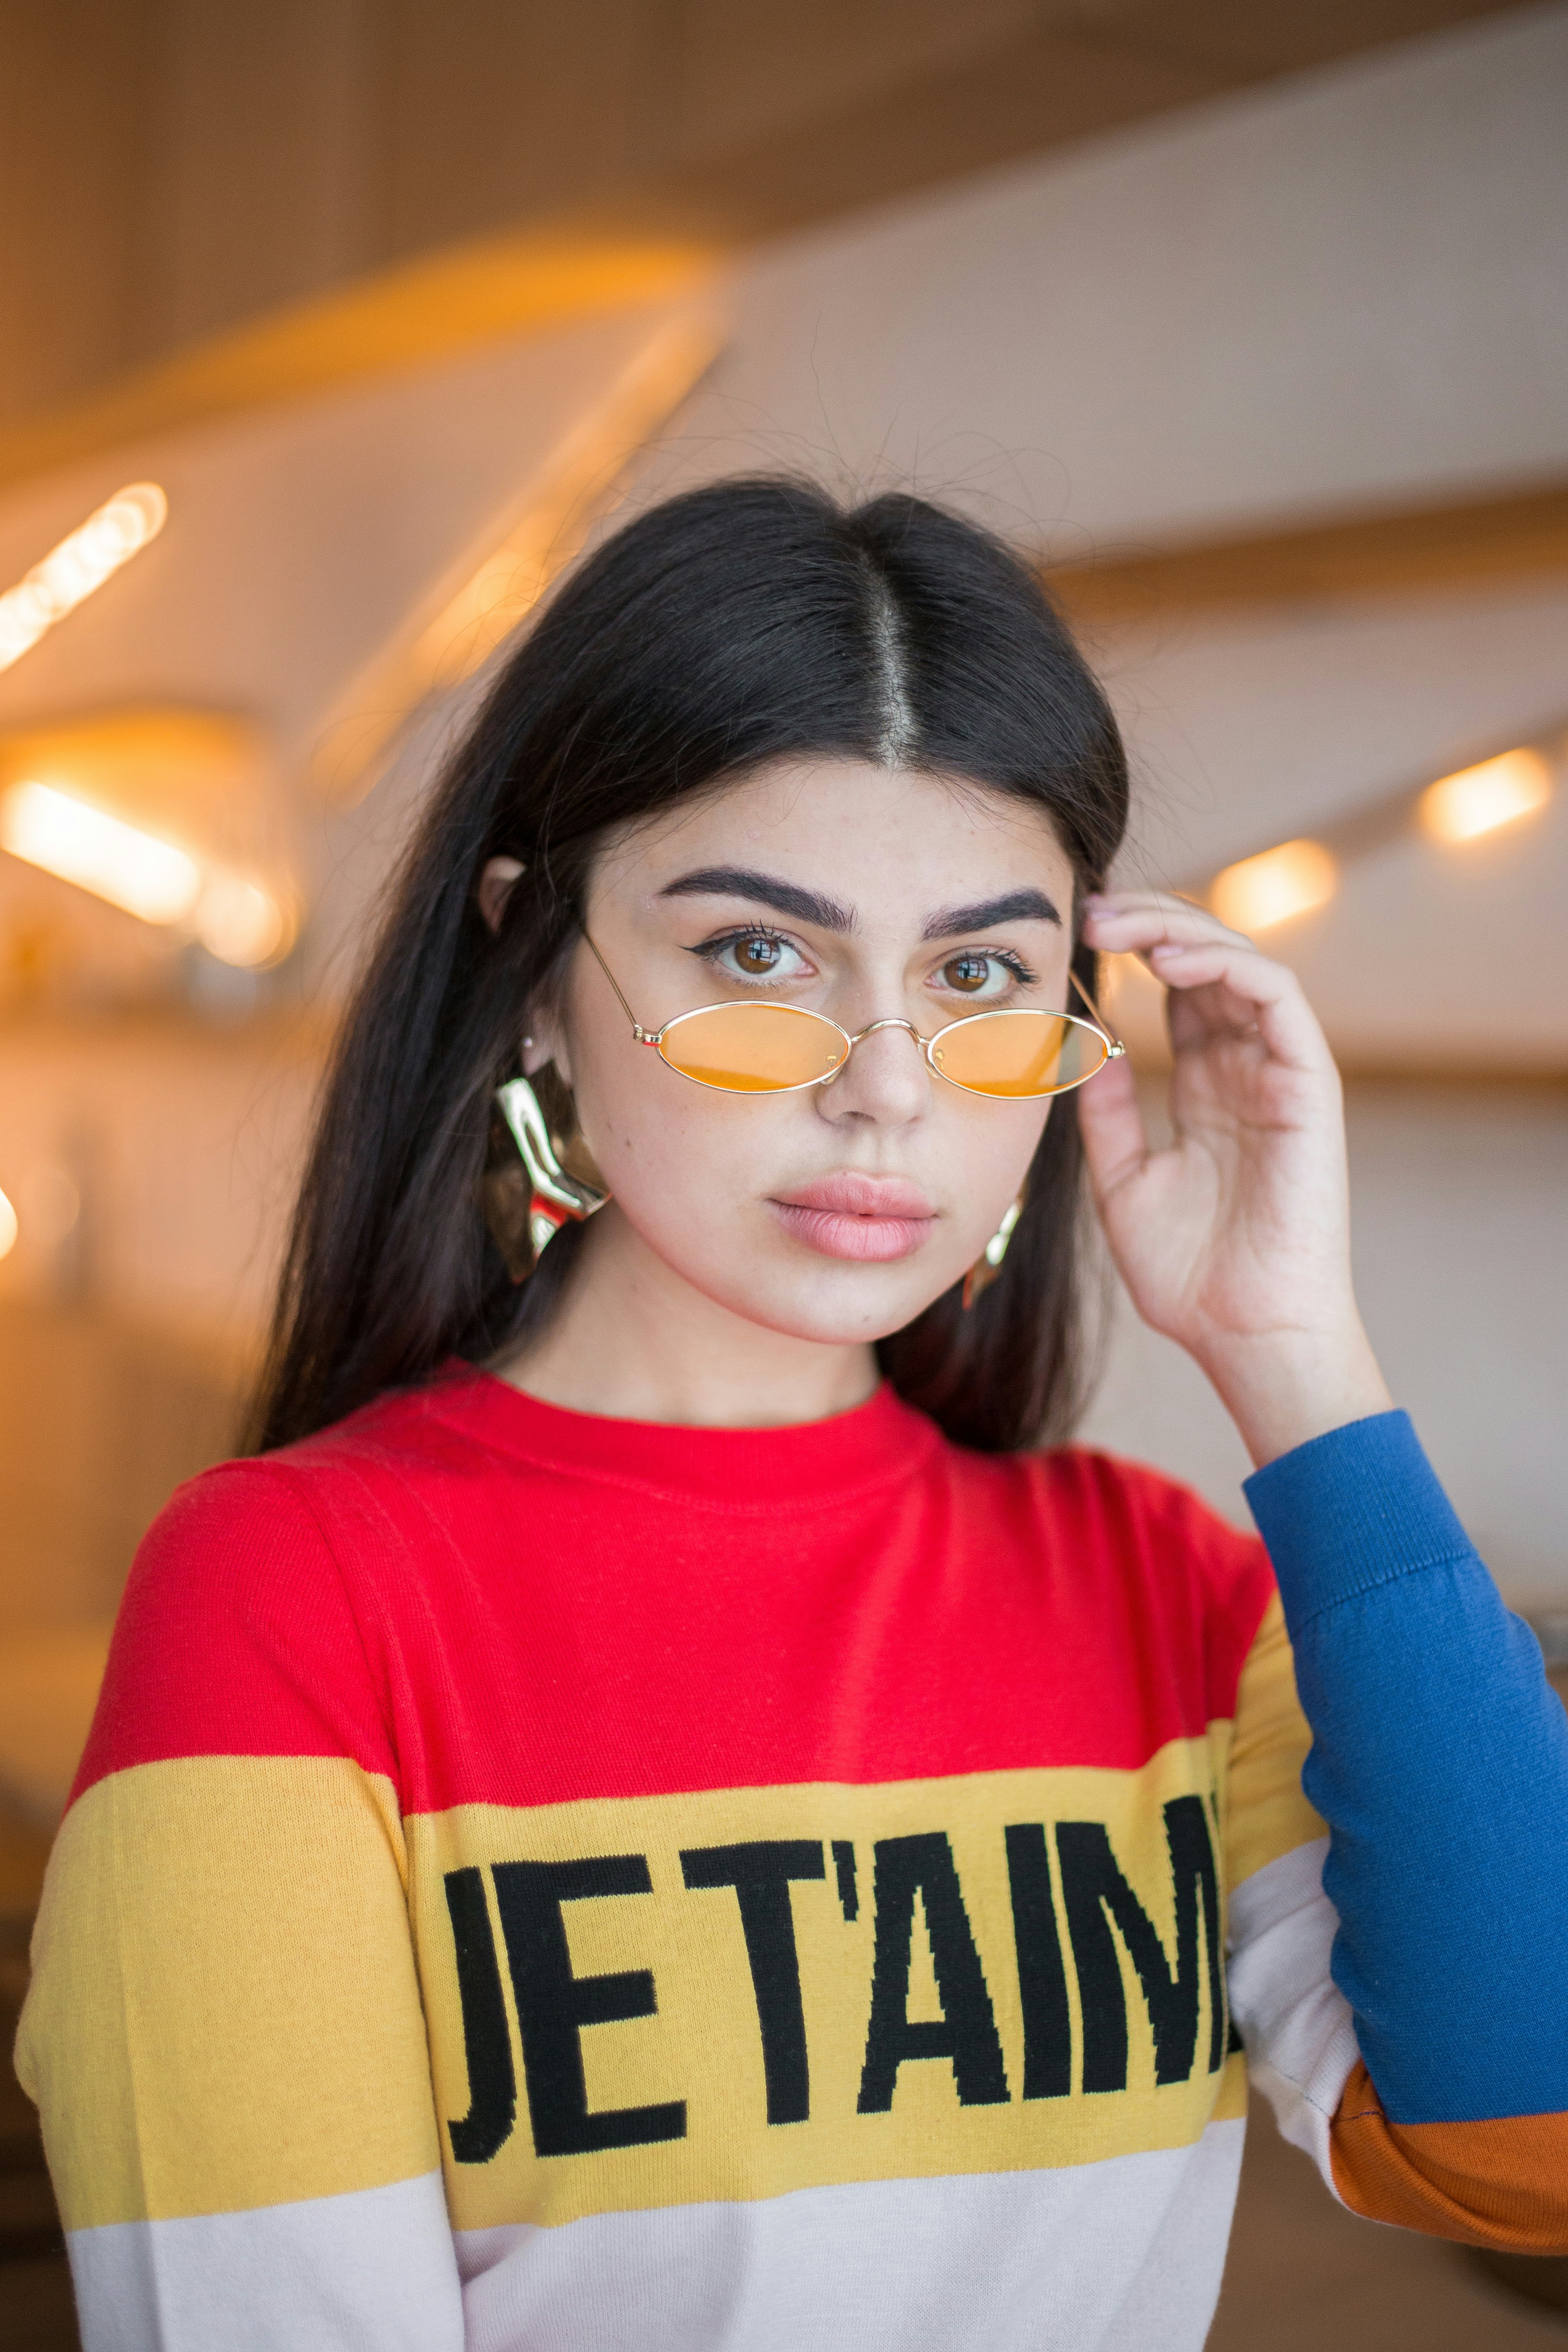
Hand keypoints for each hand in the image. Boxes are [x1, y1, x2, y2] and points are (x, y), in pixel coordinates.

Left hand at [1076, 892, 1391, 1467]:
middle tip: (1089, 910)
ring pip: (1243, 965)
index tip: (1075, 932)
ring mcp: (1281, 1073)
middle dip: (1151, 923)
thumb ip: (1108, 1115)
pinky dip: (1229, 967)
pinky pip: (1279, 1000)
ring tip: (1122, 925)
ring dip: (1183, 931)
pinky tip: (1172, 962)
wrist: (1242, 1332)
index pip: (1179, 989)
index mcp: (1209, 1085)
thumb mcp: (1123, 1181)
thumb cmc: (1190, 1274)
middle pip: (1208, 963)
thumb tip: (1084, 1052)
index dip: (1134, 949)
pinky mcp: (1309, 1085)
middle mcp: (1248, 1068)